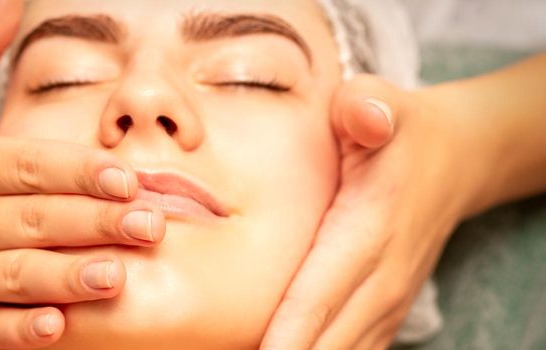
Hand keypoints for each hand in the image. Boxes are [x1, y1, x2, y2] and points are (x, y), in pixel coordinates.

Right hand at [0, 1, 164, 347]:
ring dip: (65, 276)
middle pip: (29, 220)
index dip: (76, 172)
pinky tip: (58, 326)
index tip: (126, 177)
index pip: (24, 167)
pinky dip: (21, 329)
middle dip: (92, 223)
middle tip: (149, 224)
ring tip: (117, 273)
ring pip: (13, 275)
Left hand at [260, 75, 486, 348]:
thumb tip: (365, 117)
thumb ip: (366, 107)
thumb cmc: (402, 131)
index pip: (319, 295)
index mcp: (369, 230)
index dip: (287, 333)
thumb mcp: (383, 104)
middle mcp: (382, 279)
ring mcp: (388, 303)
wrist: (457, 159)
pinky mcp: (386, 312)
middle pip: (327, 341)